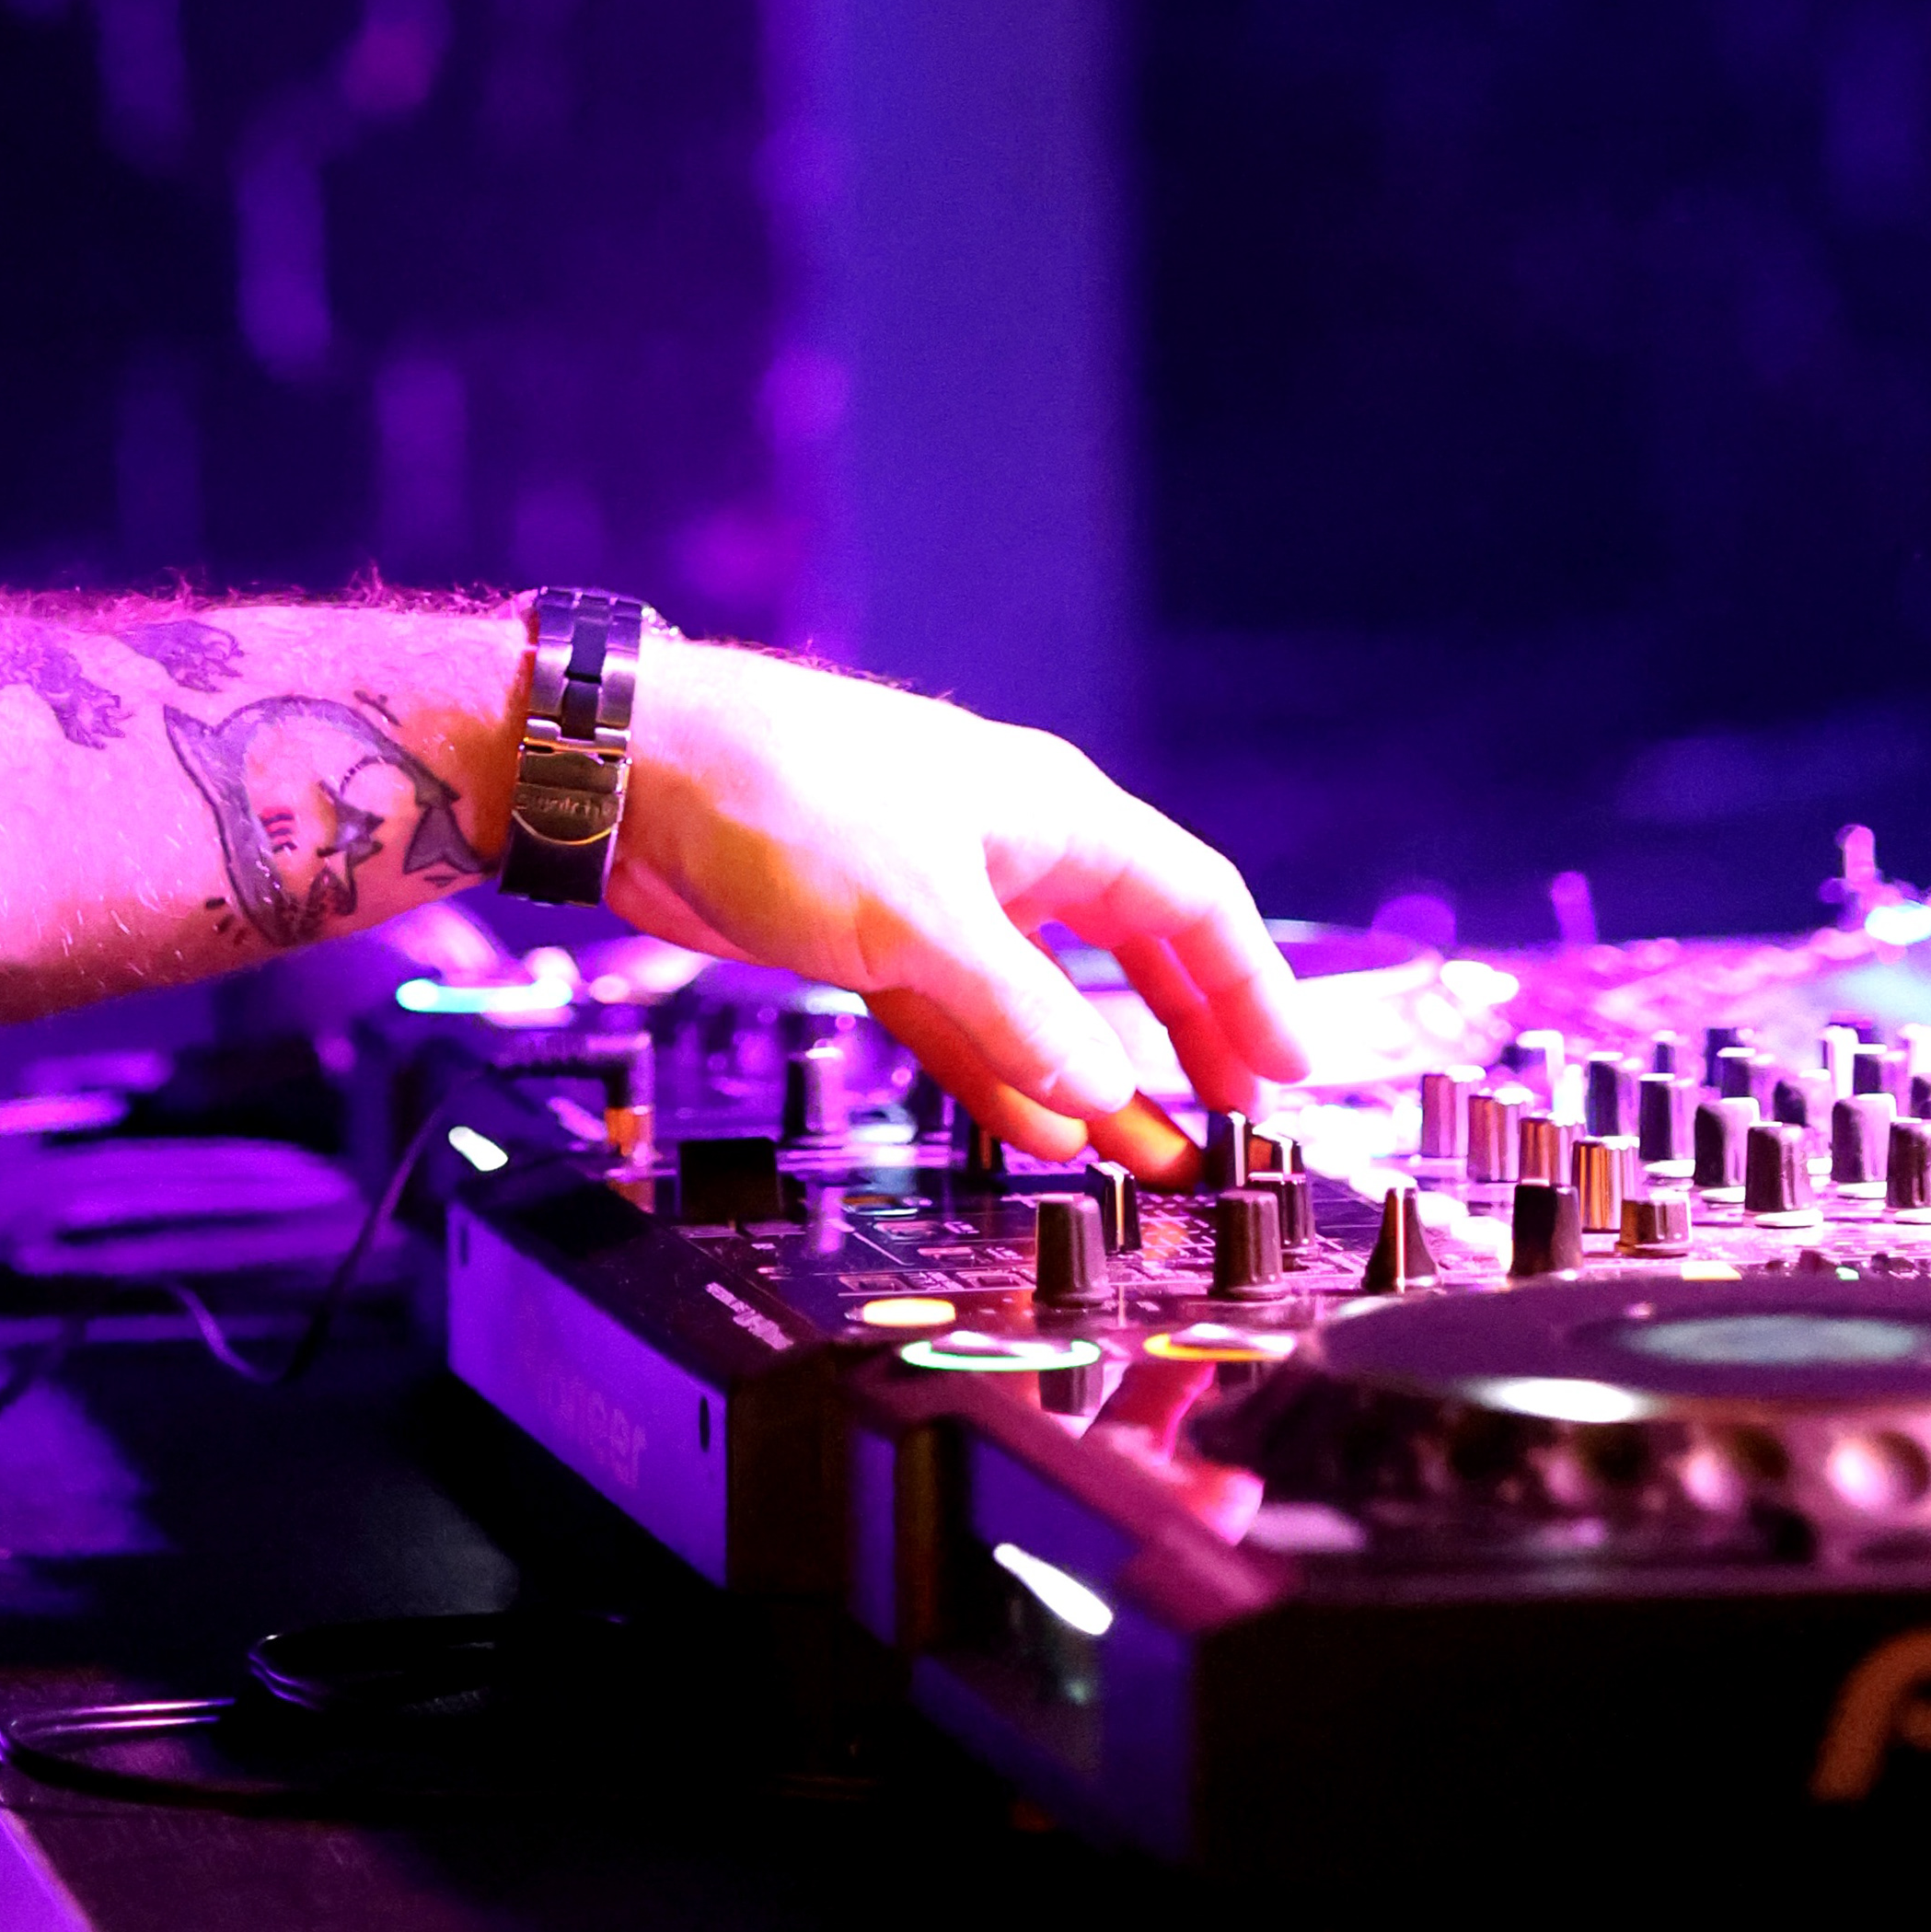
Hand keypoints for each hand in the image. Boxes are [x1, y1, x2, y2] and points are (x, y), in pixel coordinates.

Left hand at [613, 637, 1304, 1167]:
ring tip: (1156, 1159)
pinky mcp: (873, 937)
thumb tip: (1107, 1099)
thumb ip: (1020, 1016)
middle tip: (1239, 1123)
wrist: (638, 772)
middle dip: (1191, 1035)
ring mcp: (941, 896)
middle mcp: (1010, 850)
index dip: (1251, 986)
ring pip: (1050, 998)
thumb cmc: (783, 796)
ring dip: (1098, 1076)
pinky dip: (1008, 1074)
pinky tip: (1044, 1132)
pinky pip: (970, 1020)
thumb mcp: (919, 919)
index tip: (1292, 1069)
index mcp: (1051, 813)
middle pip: (1134, 950)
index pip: (1190, 901)